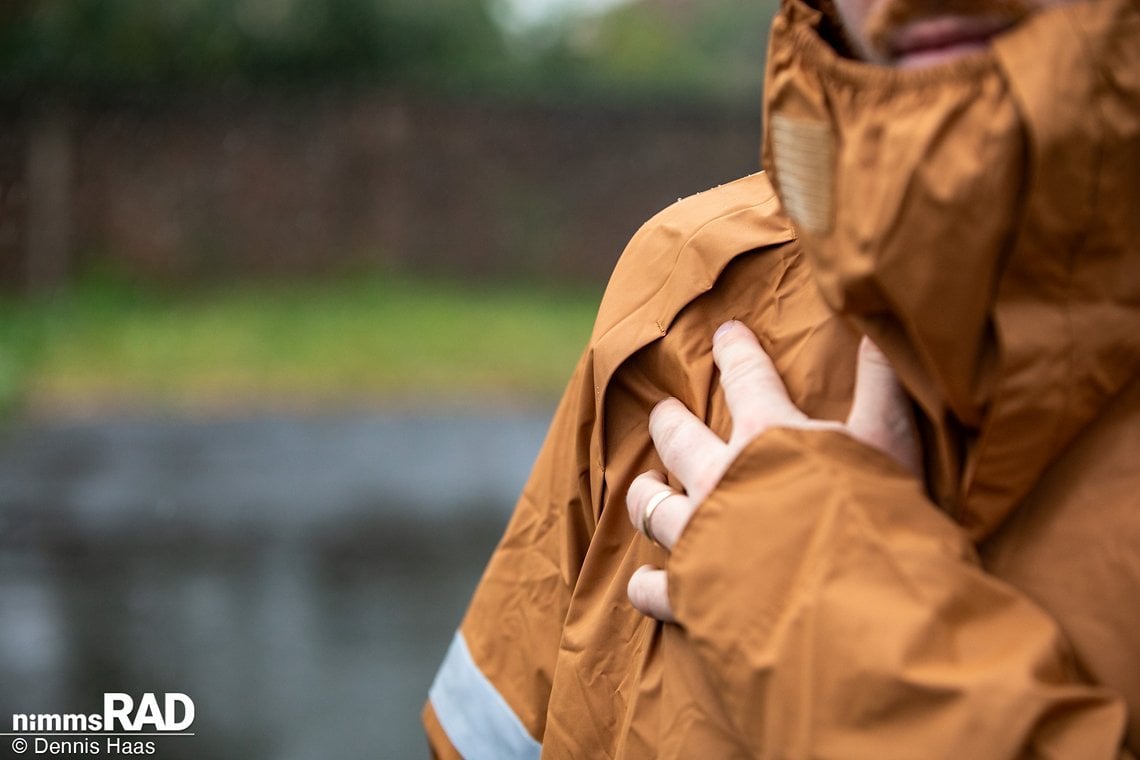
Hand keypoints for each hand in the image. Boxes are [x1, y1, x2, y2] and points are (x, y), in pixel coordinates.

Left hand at [625, 320, 919, 620]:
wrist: (853, 605)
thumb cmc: (874, 517)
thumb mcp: (889, 441)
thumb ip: (882, 382)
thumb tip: (878, 327)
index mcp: (764, 439)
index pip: (747, 379)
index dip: (737, 352)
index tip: (726, 333)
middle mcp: (719, 481)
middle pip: (678, 440)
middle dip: (668, 422)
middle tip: (662, 412)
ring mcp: (698, 538)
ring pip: (652, 508)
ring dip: (645, 495)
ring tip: (643, 486)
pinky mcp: (691, 594)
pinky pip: (655, 589)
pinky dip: (647, 586)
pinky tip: (643, 584)